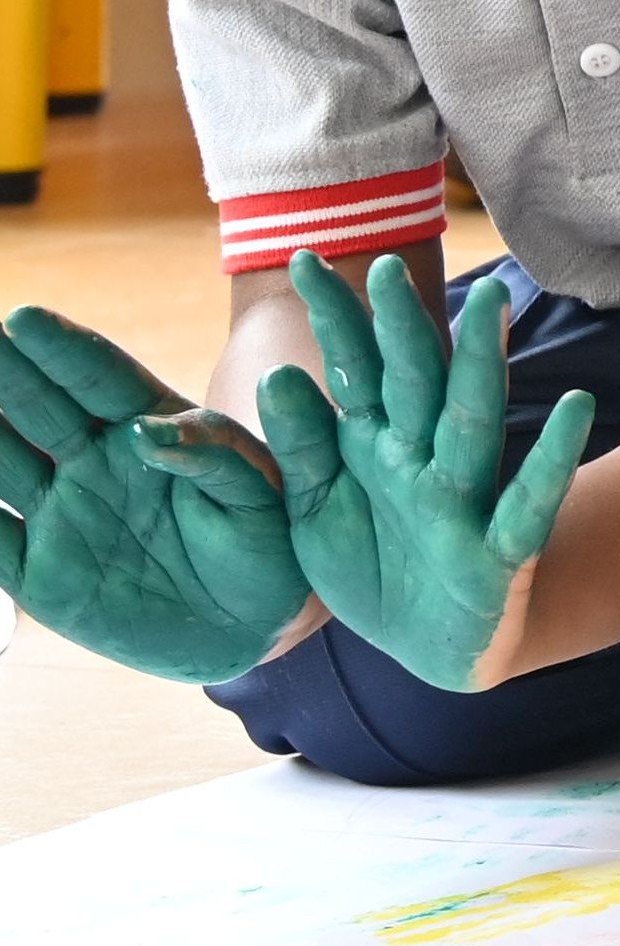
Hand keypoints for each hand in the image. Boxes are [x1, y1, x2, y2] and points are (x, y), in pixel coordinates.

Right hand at [0, 306, 308, 682]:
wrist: (248, 627)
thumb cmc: (267, 545)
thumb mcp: (263, 495)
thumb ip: (215, 456)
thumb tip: (145, 430)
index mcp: (152, 429)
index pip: (100, 379)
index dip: (63, 349)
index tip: (25, 319)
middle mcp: (94, 462)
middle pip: (36, 406)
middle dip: (4, 370)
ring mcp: (60, 512)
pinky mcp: (38, 571)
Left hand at [254, 255, 589, 692]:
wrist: (427, 651)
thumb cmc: (374, 566)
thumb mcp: (314, 511)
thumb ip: (303, 448)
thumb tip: (279, 375)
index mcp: (377, 447)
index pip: (355, 370)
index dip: (333, 320)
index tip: (301, 260)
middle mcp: (424, 458)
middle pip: (414, 382)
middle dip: (402, 328)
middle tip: (384, 267)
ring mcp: (465, 500)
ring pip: (473, 422)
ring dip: (481, 365)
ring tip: (490, 305)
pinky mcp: (499, 552)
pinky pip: (527, 501)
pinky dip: (551, 458)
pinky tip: (574, 408)